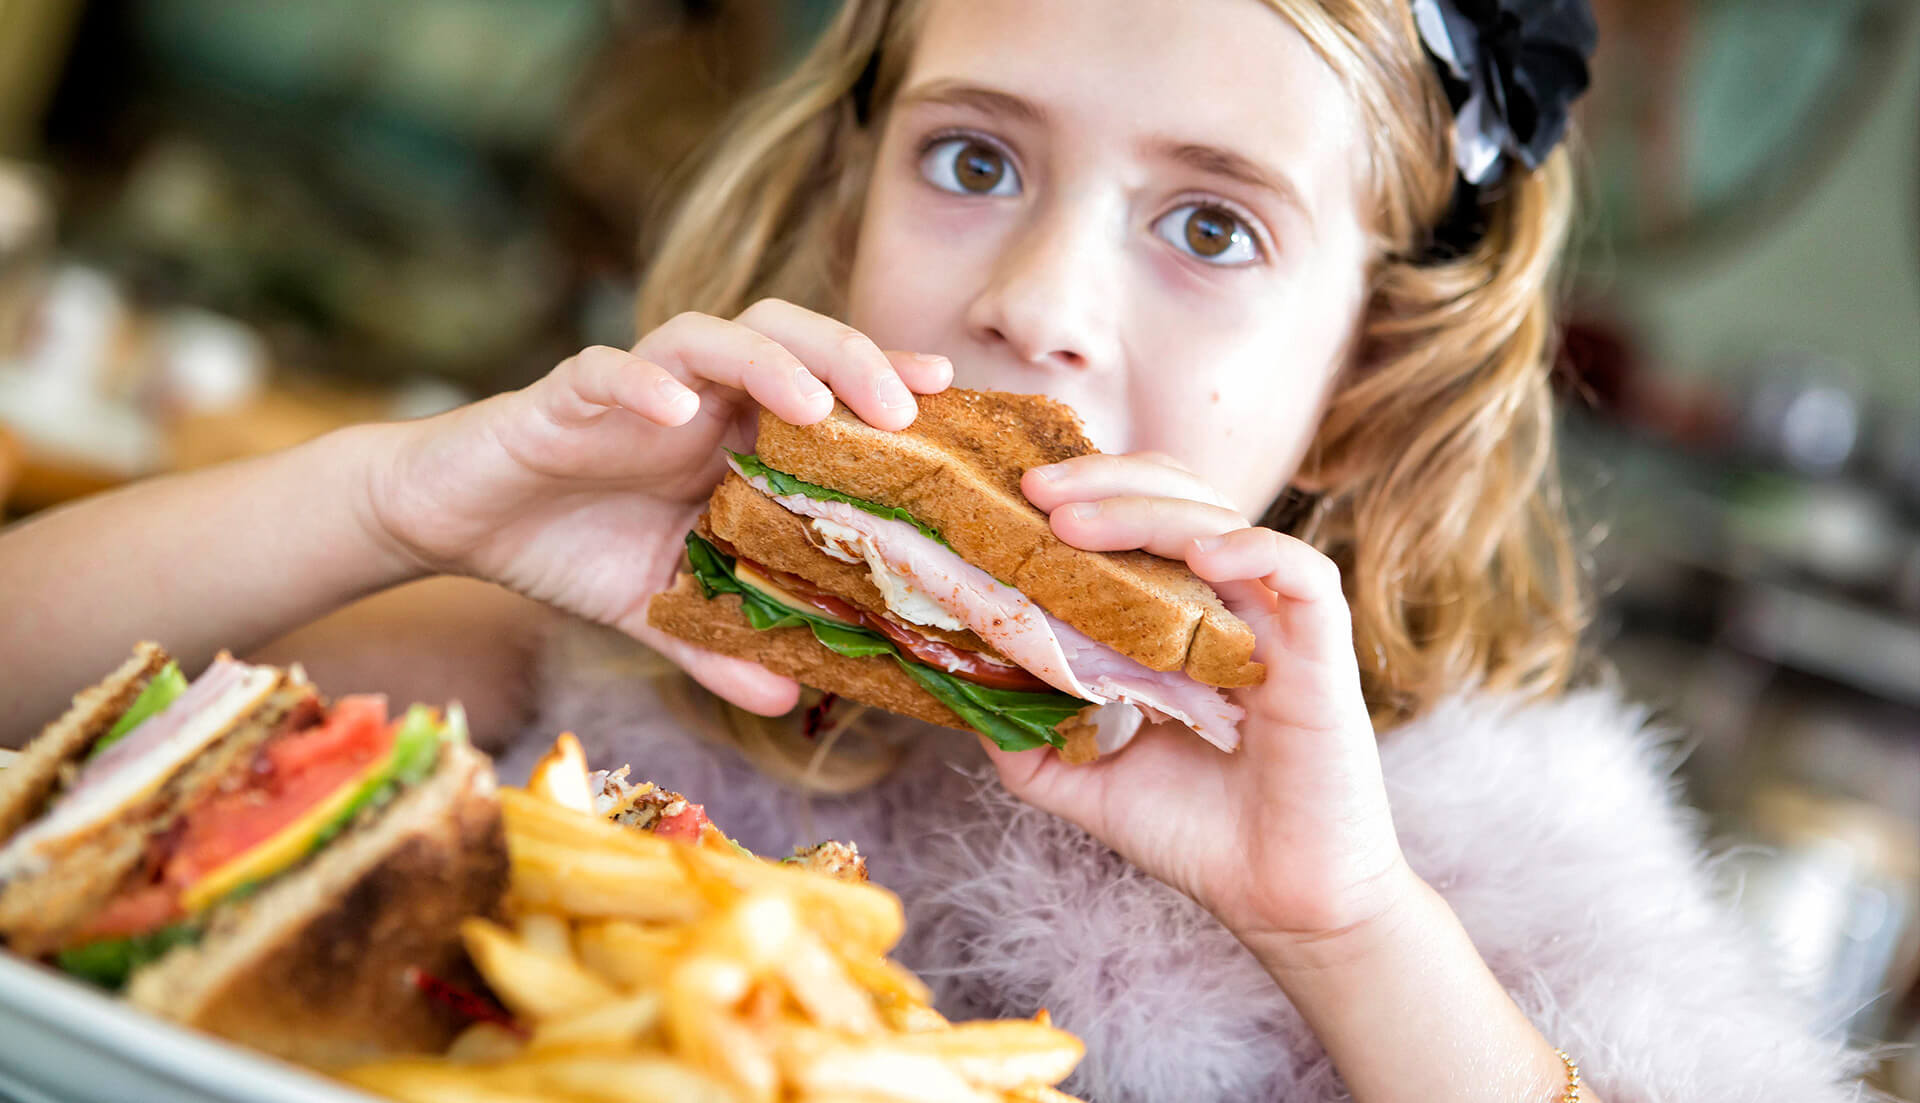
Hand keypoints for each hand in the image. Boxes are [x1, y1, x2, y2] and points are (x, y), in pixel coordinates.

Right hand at [365, 299, 951, 715]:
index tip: (950, 396)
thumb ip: (720, 645)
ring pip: (711, 335)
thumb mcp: (659, 608)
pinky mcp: (564, 395)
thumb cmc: (572, 545)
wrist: (460, 520)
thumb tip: (788, 702)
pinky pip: (606, 371)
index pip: (825, 387)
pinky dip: (641, 384)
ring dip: (768, 360)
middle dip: (850, 357)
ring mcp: (635, 388)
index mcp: (735, 433)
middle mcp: (699, 396)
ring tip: (811, 402)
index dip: (886, 382)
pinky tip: (673, 410)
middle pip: (788, 335)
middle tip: (901, 406)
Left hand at [985, 452, 1413, 951]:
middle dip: (1105, 484)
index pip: (1143, 525)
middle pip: (1180, 501)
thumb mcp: (1092, 785)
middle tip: (1033, 492)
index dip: (1087, 498)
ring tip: (1074, 522)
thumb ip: (1034, 743)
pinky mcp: (1326, 654)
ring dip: (1147, 511)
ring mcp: (1281, 626)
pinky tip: (1200, 553)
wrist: (1281, 905)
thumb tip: (965, 695)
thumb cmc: (1202, 841)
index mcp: (1186, 625)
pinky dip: (1254, 548)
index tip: (1014, 501)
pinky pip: (1304, 573)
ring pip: (1224, 524)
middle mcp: (1234, 610)